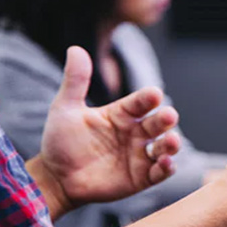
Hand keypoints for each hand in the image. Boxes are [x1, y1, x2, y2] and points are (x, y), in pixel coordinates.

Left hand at [35, 46, 180, 213]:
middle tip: (169, 116)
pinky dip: (166, 168)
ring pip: (164, 147)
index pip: (140, 102)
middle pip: (157, 123)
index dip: (148, 98)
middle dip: (165, 119)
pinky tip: (166, 163)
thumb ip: (75, 81)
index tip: (154, 94)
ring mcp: (139, 155)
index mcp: (121, 114)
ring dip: (171, 144)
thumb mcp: (65, 109)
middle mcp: (135, 133)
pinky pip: (159, 172)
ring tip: (171, 141)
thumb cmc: (60, 141)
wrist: (55, 178)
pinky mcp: (141, 178)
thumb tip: (75, 48)